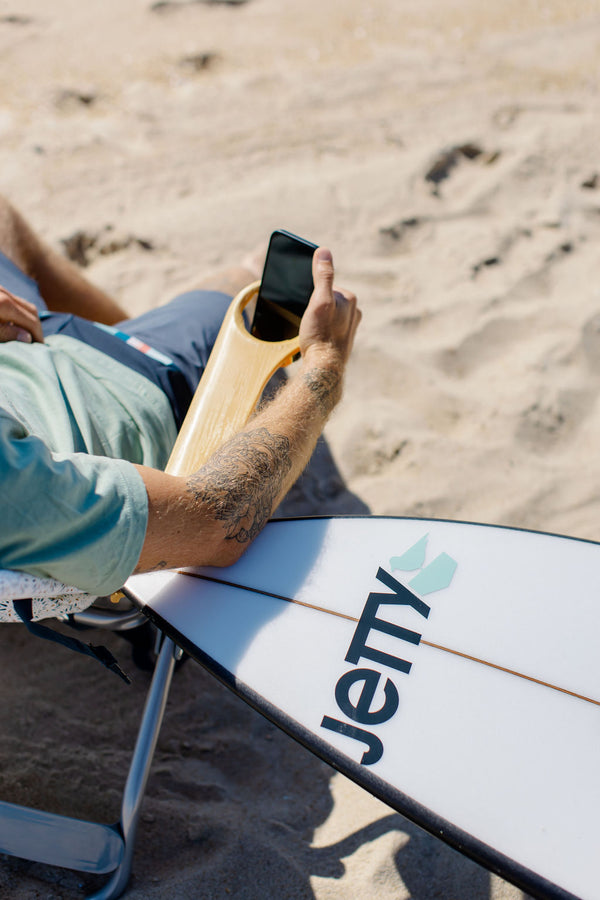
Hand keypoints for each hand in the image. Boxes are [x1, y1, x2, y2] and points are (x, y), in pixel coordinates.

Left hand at [0, 287, 43, 342]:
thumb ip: (6, 333)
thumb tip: (28, 338)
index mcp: (4, 304)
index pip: (32, 321)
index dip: (38, 336)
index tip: (40, 348)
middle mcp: (4, 292)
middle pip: (30, 309)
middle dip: (36, 326)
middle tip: (36, 342)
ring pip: (21, 303)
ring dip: (27, 318)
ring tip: (26, 333)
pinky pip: (11, 299)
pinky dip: (17, 311)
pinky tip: (12, 322)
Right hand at [299, 248, 360, 369]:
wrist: (324, 368)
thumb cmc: (320, 335)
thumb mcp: (318, 301)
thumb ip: (323, 276)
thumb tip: (324, 251)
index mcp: (350, 298)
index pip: (324, 286)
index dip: (311, 296)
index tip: (309, 310)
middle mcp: (354, 311)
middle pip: (326, 299)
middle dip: (315, 307)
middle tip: (310, 322)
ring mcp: (350, 326)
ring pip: (327, 314)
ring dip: (317, 319)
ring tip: (312, 331)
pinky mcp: (344, 338)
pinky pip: (328, 327)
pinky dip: (320, 330)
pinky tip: (316, 338)